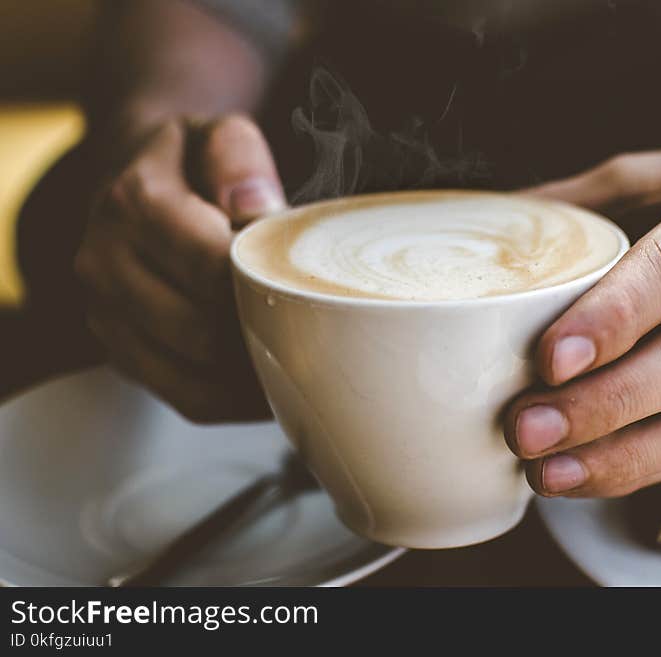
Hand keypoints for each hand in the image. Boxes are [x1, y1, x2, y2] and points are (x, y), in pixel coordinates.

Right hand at [75, 115, 284, 421]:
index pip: (209, 267)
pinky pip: (185, 399)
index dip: (264, 286)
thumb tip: (255, 209)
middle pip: (200, 330)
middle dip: (262, 334)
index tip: (306, 287)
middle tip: (315, 333)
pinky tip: (272, 386)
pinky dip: (236, 402)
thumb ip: (238, 158)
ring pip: (192, 378)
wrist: (131, 181)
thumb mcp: (217, 134)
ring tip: (300, 365)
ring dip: (253, 379)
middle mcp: (104, 263)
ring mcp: (106, 315)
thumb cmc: (191, 162)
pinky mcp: (120, 352)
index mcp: (132, 203)